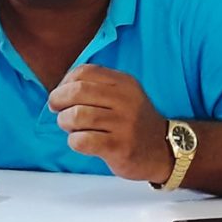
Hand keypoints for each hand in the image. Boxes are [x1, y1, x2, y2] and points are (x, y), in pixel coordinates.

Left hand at [48, 64, 171, 182]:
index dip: (65, 82)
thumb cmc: (133, 122)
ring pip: (77, 115)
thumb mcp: (123, 95)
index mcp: (124, 83)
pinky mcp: (119, 147)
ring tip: (70, 127)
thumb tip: (59, 91)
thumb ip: (96, 88)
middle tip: (57, 110)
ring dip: (65, 122)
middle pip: (77, 91)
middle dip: (59, 100)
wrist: (163, 150)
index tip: (61, 94)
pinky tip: (81, 141)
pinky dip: (74, 141)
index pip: (85, 71)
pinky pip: (82, 140)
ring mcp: (123, 124)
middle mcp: (125, 100)